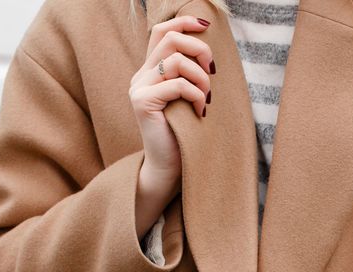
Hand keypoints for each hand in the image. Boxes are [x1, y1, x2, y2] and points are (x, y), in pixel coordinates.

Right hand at [129, 14, 215, 234]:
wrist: (170, 167)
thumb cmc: (185, 134)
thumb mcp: (190, 98)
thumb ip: (191, 74)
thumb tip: (210, 53)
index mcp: (150, 70)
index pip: (161, 31)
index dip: (183, 21)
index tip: (206, 25)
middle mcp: (141, 75)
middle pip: (169, 39)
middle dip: (199, 50)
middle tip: (213, 72)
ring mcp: (138, 88)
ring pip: (174, 62)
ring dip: (200, 78)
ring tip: (207, 98)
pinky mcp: (142, 103)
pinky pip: (176, 85)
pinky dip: (195, 95)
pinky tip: (201, 112)